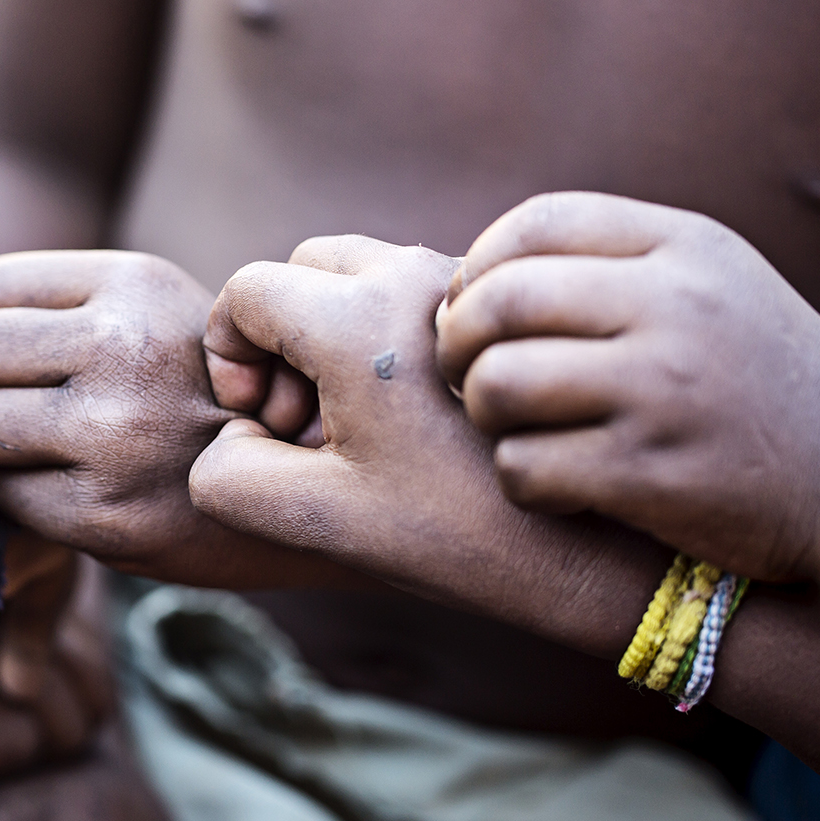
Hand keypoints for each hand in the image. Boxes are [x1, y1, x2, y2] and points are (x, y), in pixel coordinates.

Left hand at [0, 250, 347, 586]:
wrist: (309, 487)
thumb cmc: (208, 396)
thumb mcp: (163, 314)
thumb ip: (70, 306)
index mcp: (133, 285)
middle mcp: (124, 349)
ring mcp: (114, 436)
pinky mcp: (106, 515)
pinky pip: (1, 493)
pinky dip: (5, 494)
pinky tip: (41, 490)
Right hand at [193, 235, 640, 639]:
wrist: (592, 552)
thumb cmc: (452, 535)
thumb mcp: (312, 519)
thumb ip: (227, 473)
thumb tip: (233, 433)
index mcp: (359, 320)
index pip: (247, 291)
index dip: (228, 356)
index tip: (261, 422)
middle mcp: (413, 279)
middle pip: (302, 268)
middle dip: (277, 338)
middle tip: (301, 421)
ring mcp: (463, 285)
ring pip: (359, 275)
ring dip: (329, 337)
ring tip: (352, 424)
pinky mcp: (500, 308)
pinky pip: (411, 293)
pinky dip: (382, 338)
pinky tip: (406, 417)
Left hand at [434, 192, 819, 580]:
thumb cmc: (755, 375)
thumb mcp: (708, 284)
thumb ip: (610, 262)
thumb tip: (470, 277)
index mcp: (684, 247)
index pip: (536, 223)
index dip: (477, 266)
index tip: (475, 309)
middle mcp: (676, 307)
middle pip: (500, 301)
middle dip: (454, 341)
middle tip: (463, 374)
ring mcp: (666, 391)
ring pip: (499, 385)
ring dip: (482, 413)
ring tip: (512, 428)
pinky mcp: (653, 475)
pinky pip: (524, 467)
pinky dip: (520, 479)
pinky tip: (557, 483)